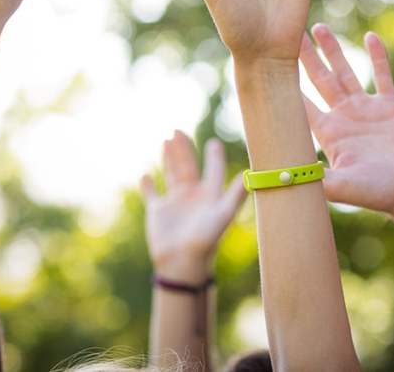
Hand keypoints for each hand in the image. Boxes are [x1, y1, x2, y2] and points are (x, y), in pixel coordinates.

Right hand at [140, 131, 246, 282]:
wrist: (183, 263)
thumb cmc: (206, 240)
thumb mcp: (224, 214)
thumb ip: (236, 194)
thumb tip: (248, 173)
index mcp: (210, 196)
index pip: (213, 171)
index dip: (214, 157)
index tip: (214, 143)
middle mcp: (193, 197)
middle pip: (188, 167)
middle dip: (183, 149)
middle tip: (178, 131)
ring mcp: (175, 203)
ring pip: (171, 174)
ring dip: (168, 158)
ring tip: (166, 140)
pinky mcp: (158, 212)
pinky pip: (151, 195)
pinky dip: (148, 186)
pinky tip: (145, 175)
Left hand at [299, 24, 393, 223]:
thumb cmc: (381, 193)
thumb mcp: (345, 186)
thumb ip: (320, 180)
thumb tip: (287, 177)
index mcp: (330, 133)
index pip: (300, 104)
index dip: (284, 85)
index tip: (267, 63)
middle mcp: (344, 117)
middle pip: (318, 80)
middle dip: (304, 58)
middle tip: (287, 34)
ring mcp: (367, 110)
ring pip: (345, 72)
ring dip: (332, 50)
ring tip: (319, 27)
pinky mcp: (391, 106)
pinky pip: (382, 75)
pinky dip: (378, 56)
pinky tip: (370, 37)